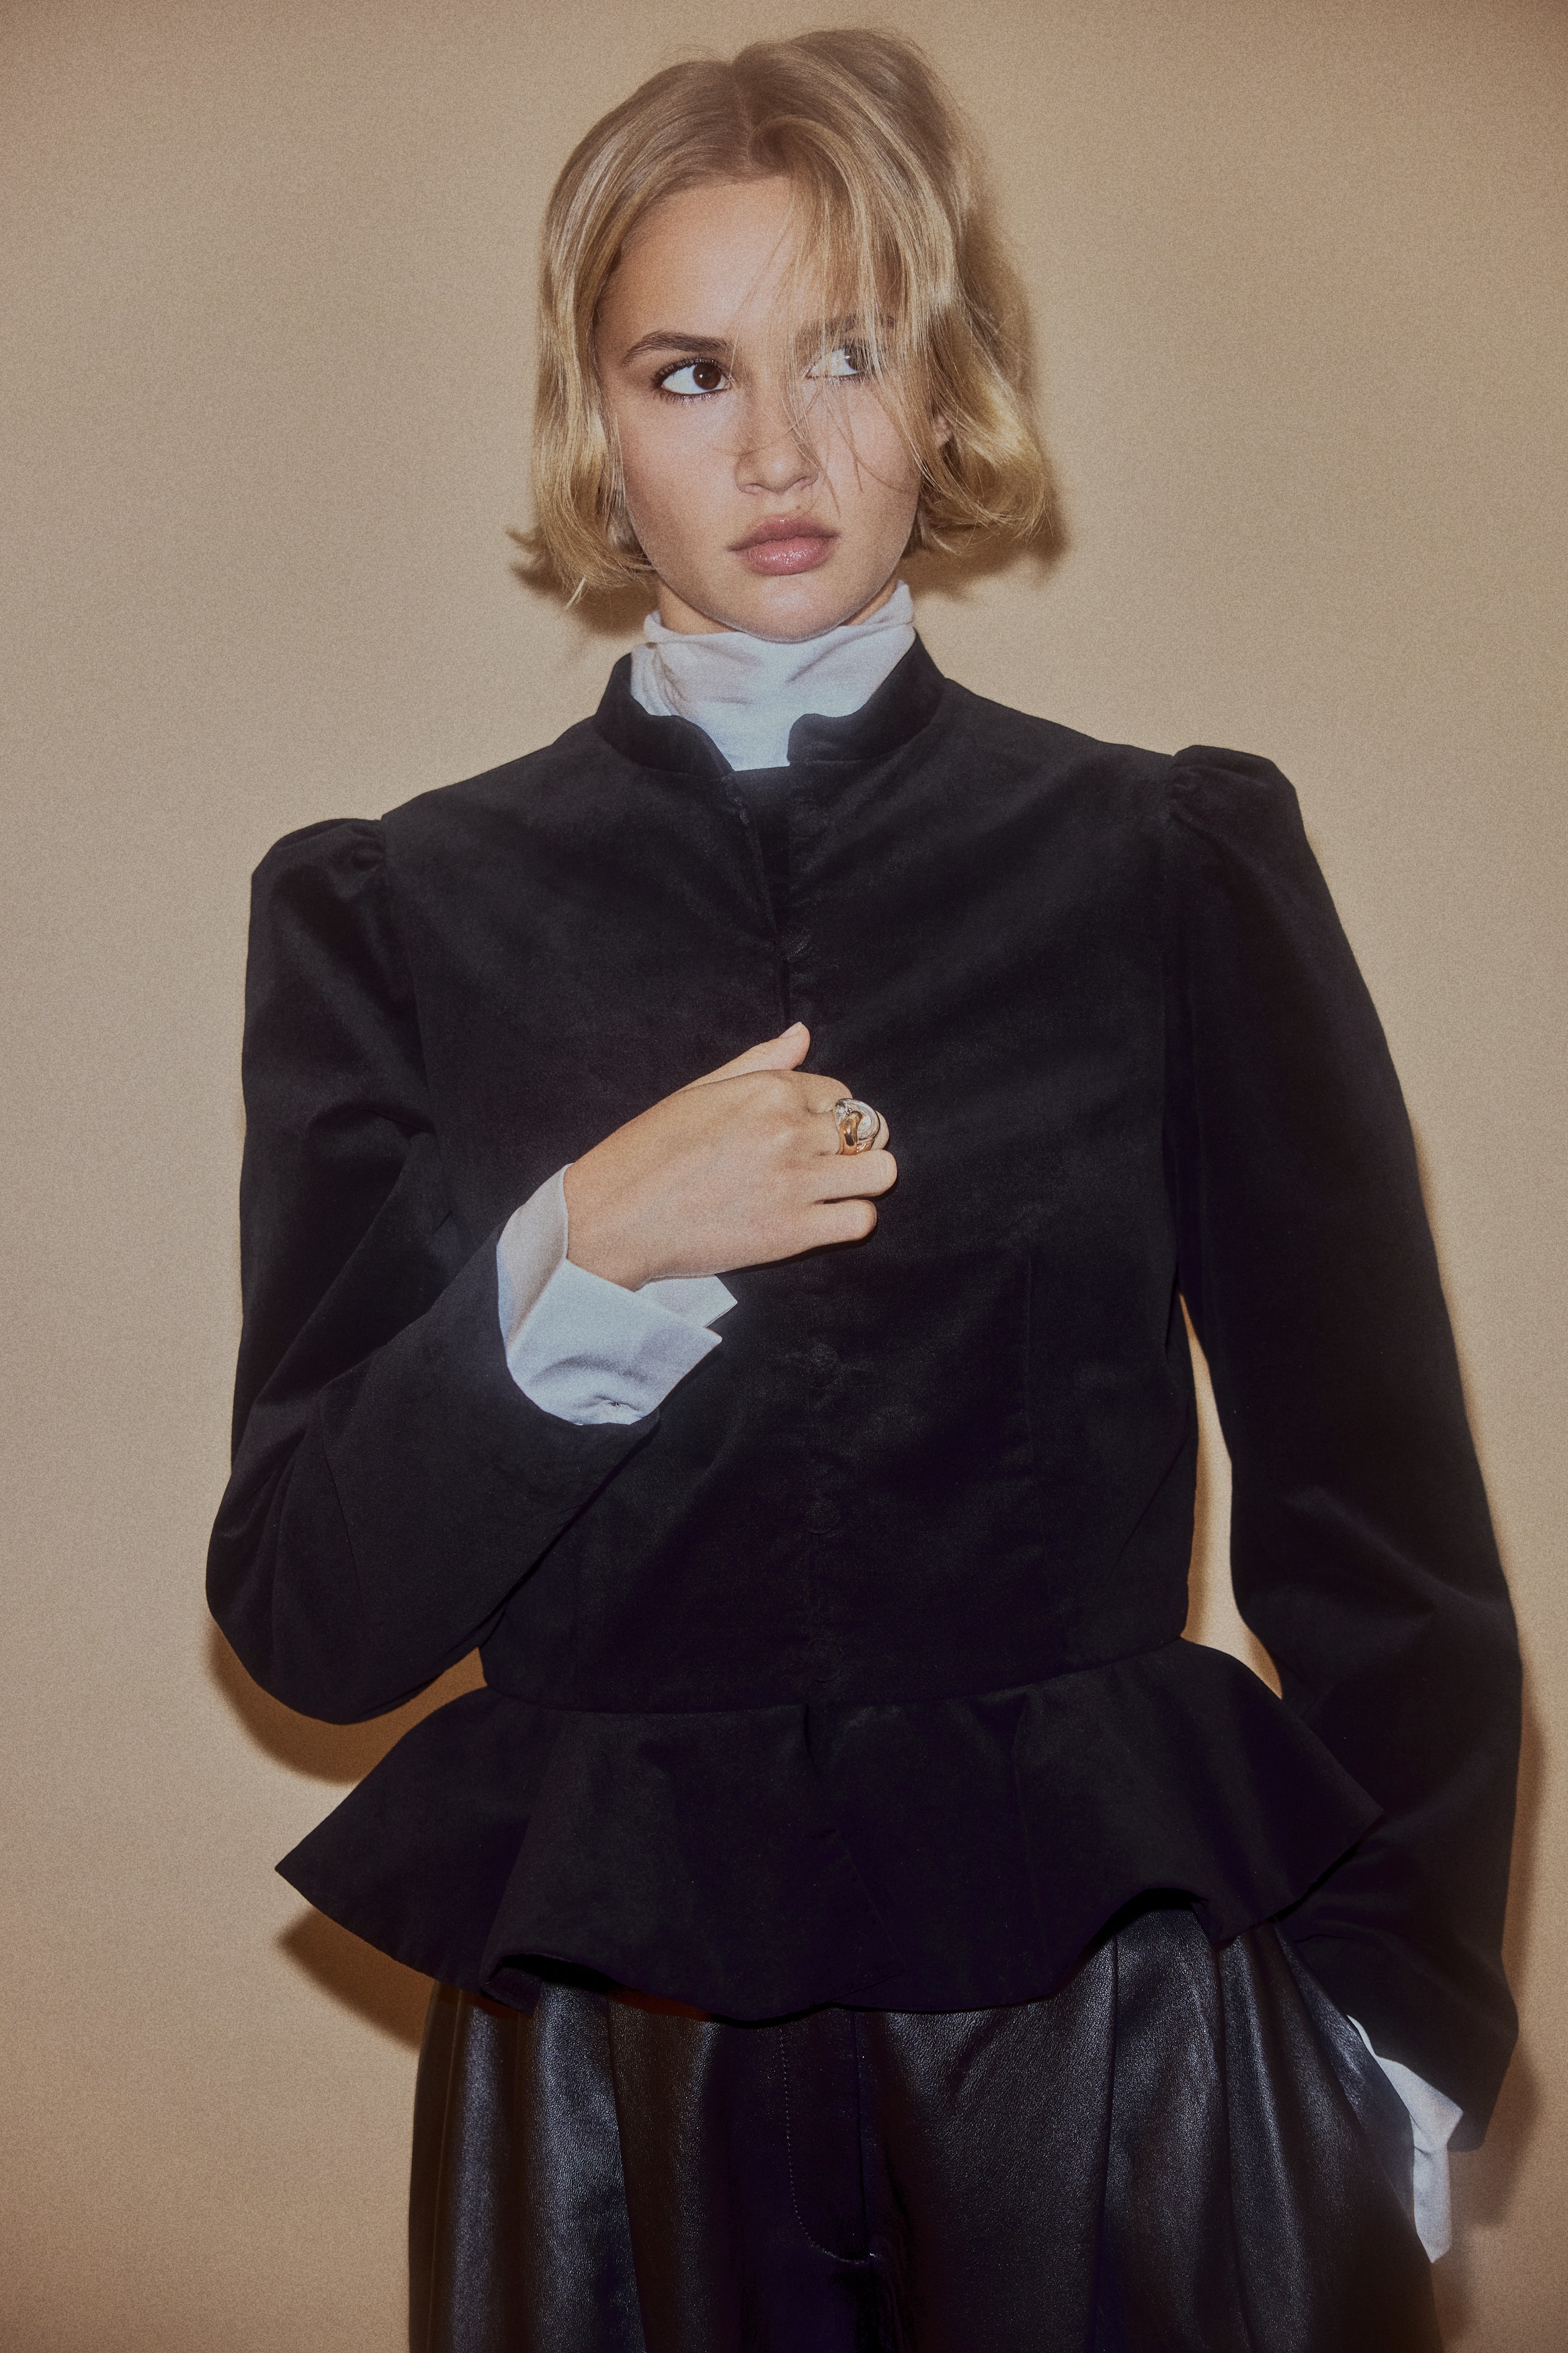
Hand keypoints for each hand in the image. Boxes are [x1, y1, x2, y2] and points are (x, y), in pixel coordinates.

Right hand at [562, 1024, 895, 1289]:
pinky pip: (861, 1221)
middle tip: (821, 1162)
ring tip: (831, 1188)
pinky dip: (851, 1219)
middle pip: (866, 1129)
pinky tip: (823, 1218)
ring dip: (862, 1180)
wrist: (612, 1217)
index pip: (839, 1091)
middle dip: (849, 1145)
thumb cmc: (646, 1153)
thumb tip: (802, 1034)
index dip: (826, 1112)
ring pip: (879, 1173)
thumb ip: (759, 1062)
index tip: (802, 1132)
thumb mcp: (698, 1091)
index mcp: (767, 1090)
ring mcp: (795, 1182)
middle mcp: (789, 1131)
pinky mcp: (793, 1232)